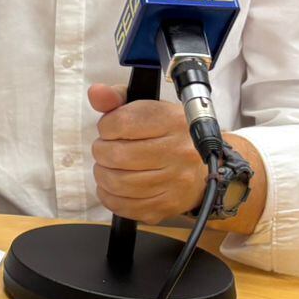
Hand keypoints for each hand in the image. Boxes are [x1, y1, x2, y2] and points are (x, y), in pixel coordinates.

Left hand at [87, 84, 205, 221]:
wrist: (202, 167)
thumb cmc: (167, 135)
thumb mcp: (146, 109)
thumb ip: (116, 98)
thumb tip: (96, 92)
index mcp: (174, 120)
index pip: (121, 122)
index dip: (106, 127)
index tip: (111, 129)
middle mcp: (179, 151)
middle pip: (116, 155)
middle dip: (102, 151)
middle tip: (108, 150)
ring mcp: (176, 181)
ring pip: (117, 182)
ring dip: (103, 174)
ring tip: (110, 167)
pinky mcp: (167, 205)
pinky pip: (122, 205)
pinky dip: (110, 195)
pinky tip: (115, 186)